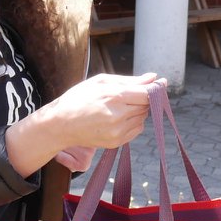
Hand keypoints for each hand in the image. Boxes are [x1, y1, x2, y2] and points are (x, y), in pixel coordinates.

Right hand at [5, 72, 160, 176]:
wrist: (60, 124)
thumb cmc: (79, 98)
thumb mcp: (101, 82)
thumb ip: (130, 80)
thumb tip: (153, 77)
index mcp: (115, 96)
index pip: (148, 94)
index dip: (155, 89)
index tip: (160, 83)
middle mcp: (119, 116)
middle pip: (147, 106)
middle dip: (143, 99)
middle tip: (130, 95)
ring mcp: (118, 131)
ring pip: (143, 118)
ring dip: (138, 110)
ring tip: (119, 106)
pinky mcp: (116, 142)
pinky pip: (136, 129)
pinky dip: (133, 122)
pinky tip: (118, 117)